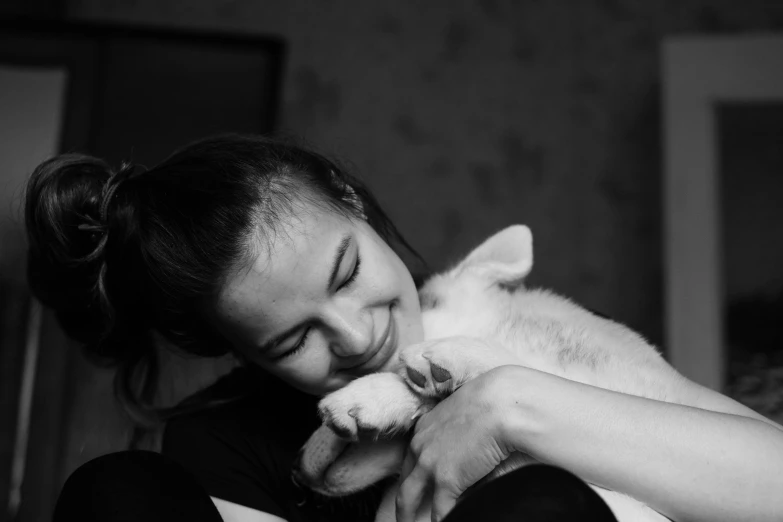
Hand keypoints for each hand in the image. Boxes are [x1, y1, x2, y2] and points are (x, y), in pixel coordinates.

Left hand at [394, 366, 517, 521]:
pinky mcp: (446, 481)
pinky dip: (445, 520)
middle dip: (403, 503)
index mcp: (424, 428)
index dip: (414, 476)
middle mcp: (420, 446)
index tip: (417, 487)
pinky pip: (440, 512)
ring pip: (408, 501)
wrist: (502, 404)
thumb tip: (467, 452)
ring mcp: (429, 464)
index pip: (411, 458)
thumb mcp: (465, 413)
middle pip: (403, 482)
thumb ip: (459, 433)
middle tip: (404, 517)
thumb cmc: (493, 402)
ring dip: (409, 517)